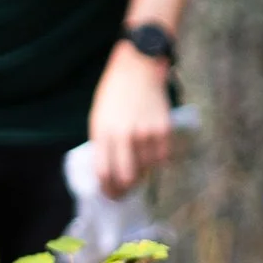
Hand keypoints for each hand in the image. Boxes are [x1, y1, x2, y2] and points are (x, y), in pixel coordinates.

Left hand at [87, 36, 177, 196]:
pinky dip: (157, 160)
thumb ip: (103, 144)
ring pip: (146, 169)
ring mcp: (146, 133)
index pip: (103, 172)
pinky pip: (162, 158)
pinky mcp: (164, 129)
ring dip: (142, 172)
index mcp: (102, 131)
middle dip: (124, 189)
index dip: (106, 188)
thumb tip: (108, 172)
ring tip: (137, 164)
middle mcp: (124, 135)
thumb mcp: (98, 118)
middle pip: (126, 177)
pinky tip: (151, 154)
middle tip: (123, 191)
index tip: (108, 193)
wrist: (138, 69)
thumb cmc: (114, 94)